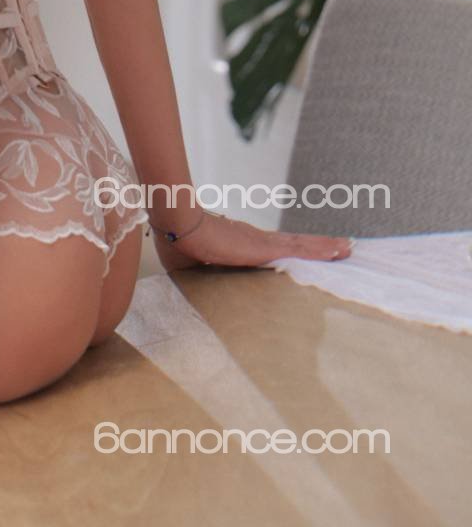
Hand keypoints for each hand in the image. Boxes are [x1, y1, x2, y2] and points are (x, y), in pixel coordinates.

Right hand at [152, 211, 352, 273]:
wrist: (178, 225)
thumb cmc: (179, 245)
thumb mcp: (194, 272)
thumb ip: (206, 284)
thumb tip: (204, 300)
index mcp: (242, 247)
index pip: (276, 250)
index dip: (295, 251)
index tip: (309, 253)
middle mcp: (257, 242)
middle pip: (296, 246)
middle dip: (320, 248)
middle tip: (343, 248)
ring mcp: (263, 243)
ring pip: (303, 246)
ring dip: (327, 248)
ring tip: (349, 248)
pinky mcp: (264, 247)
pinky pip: (301, 249)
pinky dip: (322, 249)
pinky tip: (339, 249)